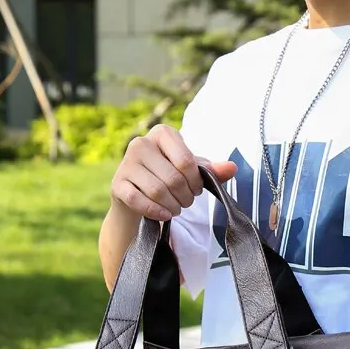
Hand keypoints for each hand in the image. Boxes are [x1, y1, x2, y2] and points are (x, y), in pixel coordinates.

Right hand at [110, 123, 237, 221]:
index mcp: (162, 133)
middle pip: (173, 178)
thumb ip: (213, 170)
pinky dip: (156, 211)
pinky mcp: (117, 184)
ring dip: (173, 206)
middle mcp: (140, 143)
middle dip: (186, 197)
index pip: (186, 161)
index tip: (196, 188)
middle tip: (187, 202)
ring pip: (157, 191)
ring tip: (176, 208)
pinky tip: (164, 215)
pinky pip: (139, 201)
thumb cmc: (168, 177)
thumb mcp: (192, 172)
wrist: (138, 197)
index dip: (195, 181)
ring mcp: (126, 163)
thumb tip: (232, 168)